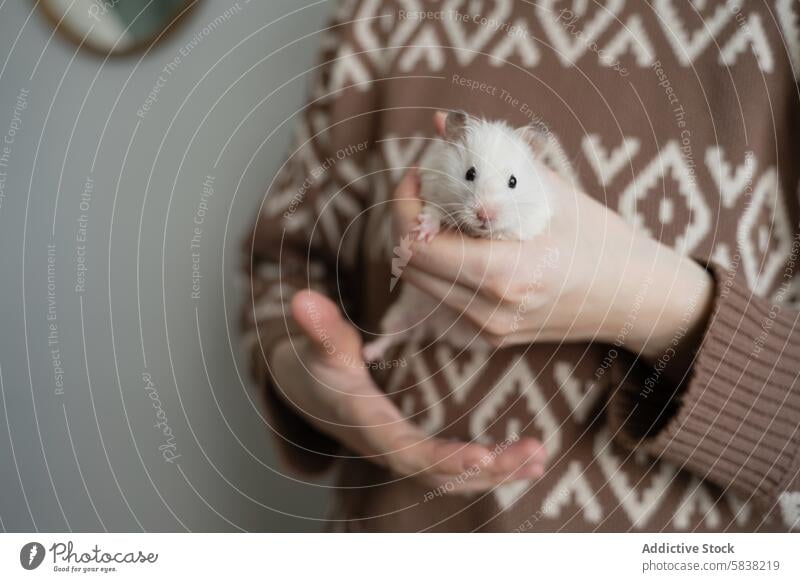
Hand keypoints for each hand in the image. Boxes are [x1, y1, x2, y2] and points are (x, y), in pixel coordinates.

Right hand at [268, 289, 545, 490]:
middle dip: (487, 468)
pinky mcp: (417, 450)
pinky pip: (455, 467)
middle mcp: (388, 447)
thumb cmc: (318, 363)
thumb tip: (300, 300)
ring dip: (498, 471)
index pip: (408, 452)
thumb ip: (320, 327)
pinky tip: (528, 462)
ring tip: (540, 459)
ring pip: (452, 475)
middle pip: (440, 471)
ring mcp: (403, 452)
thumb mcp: (321, 344)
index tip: (483, 456)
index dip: (444, 458)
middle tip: (534, 455)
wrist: (308, 390)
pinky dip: (491, 467)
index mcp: (368, 425)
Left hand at [393, 115, 712, 357]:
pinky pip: (442, 297)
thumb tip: (445, 121)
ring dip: (419, 243)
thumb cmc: (602, 240)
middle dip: (406, 220)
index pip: (418, 245)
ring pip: (420, 284)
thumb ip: (494, 156)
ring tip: (442, 212)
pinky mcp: (491, 336)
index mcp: (507, 273)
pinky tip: (461, 242)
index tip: (418, 174)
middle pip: (409, 265)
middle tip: (425, 189)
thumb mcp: (553, 192)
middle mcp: (490, 309)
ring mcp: (489, 328)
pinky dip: (438, 265)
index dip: (404, 204)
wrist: (635, 299)